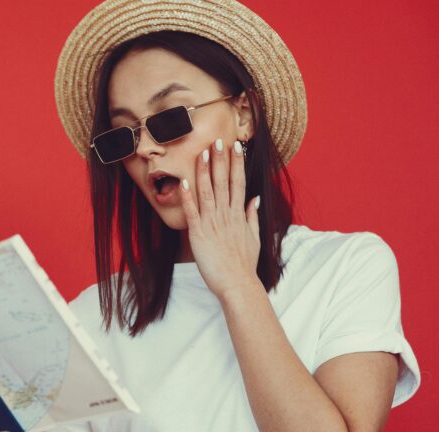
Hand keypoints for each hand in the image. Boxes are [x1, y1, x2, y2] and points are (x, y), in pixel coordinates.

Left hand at [179, 138, 261, 299]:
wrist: (238, 284)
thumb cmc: (244, 264)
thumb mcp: (254, 237)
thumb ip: (252, 216)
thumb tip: (254, 199)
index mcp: (239, 215)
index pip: (239, 183)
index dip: (237, 164)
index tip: (237, 146)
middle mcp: (227, 216)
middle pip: (224, 182)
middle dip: (221, 161)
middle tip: (217, 140)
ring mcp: (213, 224)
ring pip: (208, 192)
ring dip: (204, 172)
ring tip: (202, 153)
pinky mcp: (199, 235)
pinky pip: (192, 212)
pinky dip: (188, 196)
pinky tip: (183, 181)